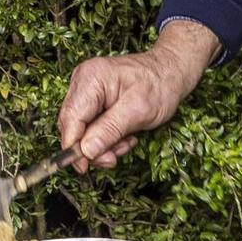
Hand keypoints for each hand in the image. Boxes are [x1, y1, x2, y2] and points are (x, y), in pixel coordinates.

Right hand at [56, 20, 218, 170]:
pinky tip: (124, 135)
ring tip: (126, 142)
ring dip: (101, 144)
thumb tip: (86, 151)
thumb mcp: (139, 111)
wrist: (171, 73)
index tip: (84, 167)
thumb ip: (110, 130)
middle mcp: (83, 81)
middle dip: (91, 147)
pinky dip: (104, 137)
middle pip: (72, 124)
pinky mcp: (91, 98)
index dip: (73, 146)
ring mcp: (85, 89)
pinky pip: (89, 125)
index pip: (71, 118)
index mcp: (91, 78)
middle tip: (113, 158)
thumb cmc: (160, 86)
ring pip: (81, 128)